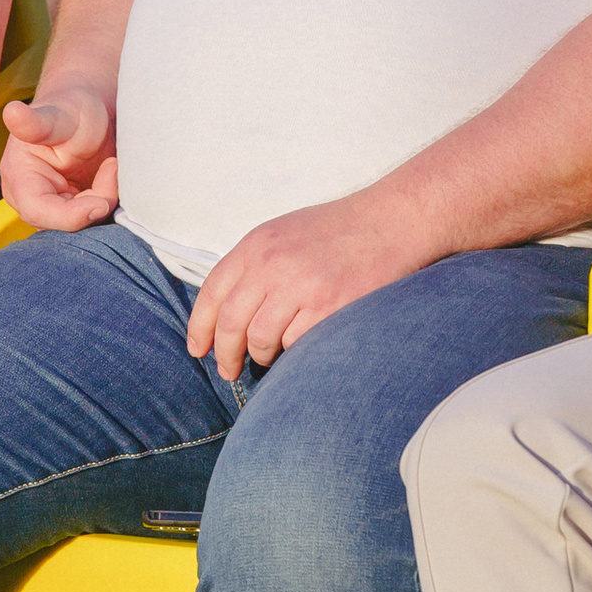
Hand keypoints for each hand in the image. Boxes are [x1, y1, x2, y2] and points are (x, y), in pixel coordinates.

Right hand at [0, 83, 117, 230]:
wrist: (89, 113)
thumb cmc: (69, 109)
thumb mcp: (57, 115)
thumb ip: (36, 123)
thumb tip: (12, 113)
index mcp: (19, 179)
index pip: (38, 213)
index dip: (71, 216)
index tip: (101, 202)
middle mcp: (32, 200)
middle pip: (64, 225)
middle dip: (93, 203)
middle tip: (111, 167)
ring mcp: (54, 209)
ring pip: (82, 226)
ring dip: (103, 201)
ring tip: (110, 166)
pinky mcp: (74, 212)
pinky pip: (94, 222)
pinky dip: (107, 203)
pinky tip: (110, 177)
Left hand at [184, 191, 428, 379]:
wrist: (393, 221)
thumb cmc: (340, 231)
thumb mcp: (284, 233)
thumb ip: (254, 266)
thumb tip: (225, 313)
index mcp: (257, 244)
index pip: (213, 292)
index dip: (200, 327)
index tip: (198, 349)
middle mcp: (273, 264)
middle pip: (231, 323)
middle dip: (225, 355)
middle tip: (228, 370)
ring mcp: (302, 286)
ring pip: (260, 340)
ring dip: (261, 356)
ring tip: (270, 357)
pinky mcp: (331, 307)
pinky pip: (296, 345)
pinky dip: (294, 352)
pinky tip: (301, 347)